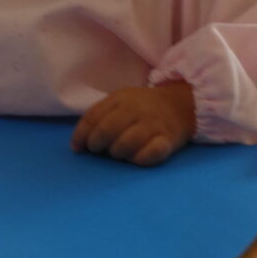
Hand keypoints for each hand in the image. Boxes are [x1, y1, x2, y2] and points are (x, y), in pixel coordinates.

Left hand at [71, 82, 195, 165]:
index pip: (93, 117)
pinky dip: (140, 158)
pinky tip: (137, 157)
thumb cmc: (141, 107)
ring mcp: (153, 125)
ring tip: (118, 152)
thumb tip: (75, 146)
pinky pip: (151, 153)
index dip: (82, 134)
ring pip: (126, 143)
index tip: (78, 147)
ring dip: (117, 152)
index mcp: (120, 99)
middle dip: (97, 144)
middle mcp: (136, 110)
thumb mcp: (118, 103)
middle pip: (107, 130)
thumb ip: (97, 118)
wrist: (181, 105)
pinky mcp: (168, 140)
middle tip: (99, 149)